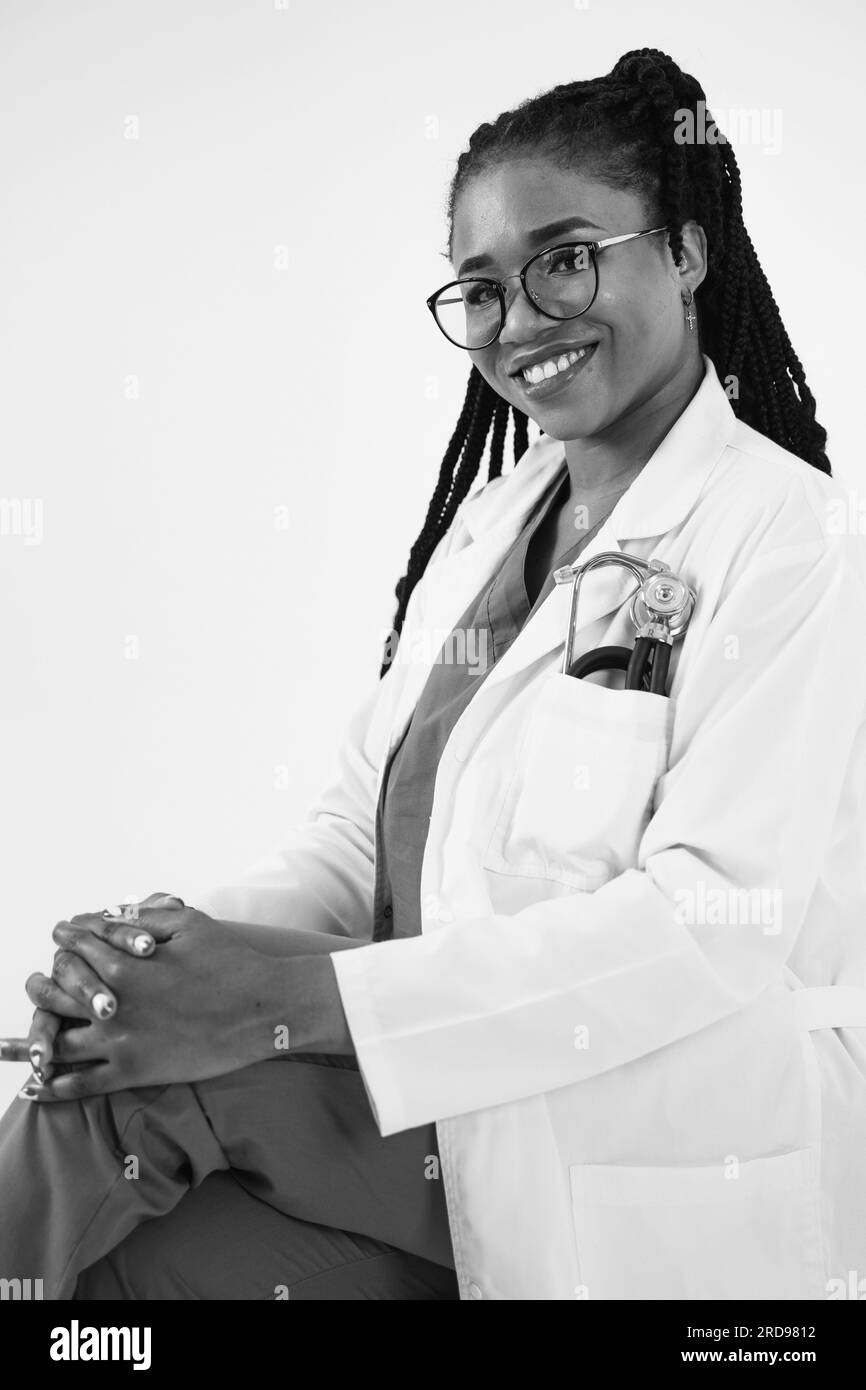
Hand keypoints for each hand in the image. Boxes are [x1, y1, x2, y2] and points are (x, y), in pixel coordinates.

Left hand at [6, 904, 352, 1100]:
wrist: (263, 1008)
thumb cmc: (230, 961)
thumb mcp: (188, 924)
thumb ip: (142, 919)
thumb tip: (107, 915)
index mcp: (124, 964)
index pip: (77, 948)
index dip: (66, 939)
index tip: (60, 936)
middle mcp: (113, 1004)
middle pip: (55, 994)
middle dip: (40, 985)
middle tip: (35, 983)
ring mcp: (121, 1041)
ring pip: (58, 1041)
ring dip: (34, 1039)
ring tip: (22, 1042)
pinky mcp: (136, 1071)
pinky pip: (82, 1083)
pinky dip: (54, 1086)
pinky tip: (38, 1086)